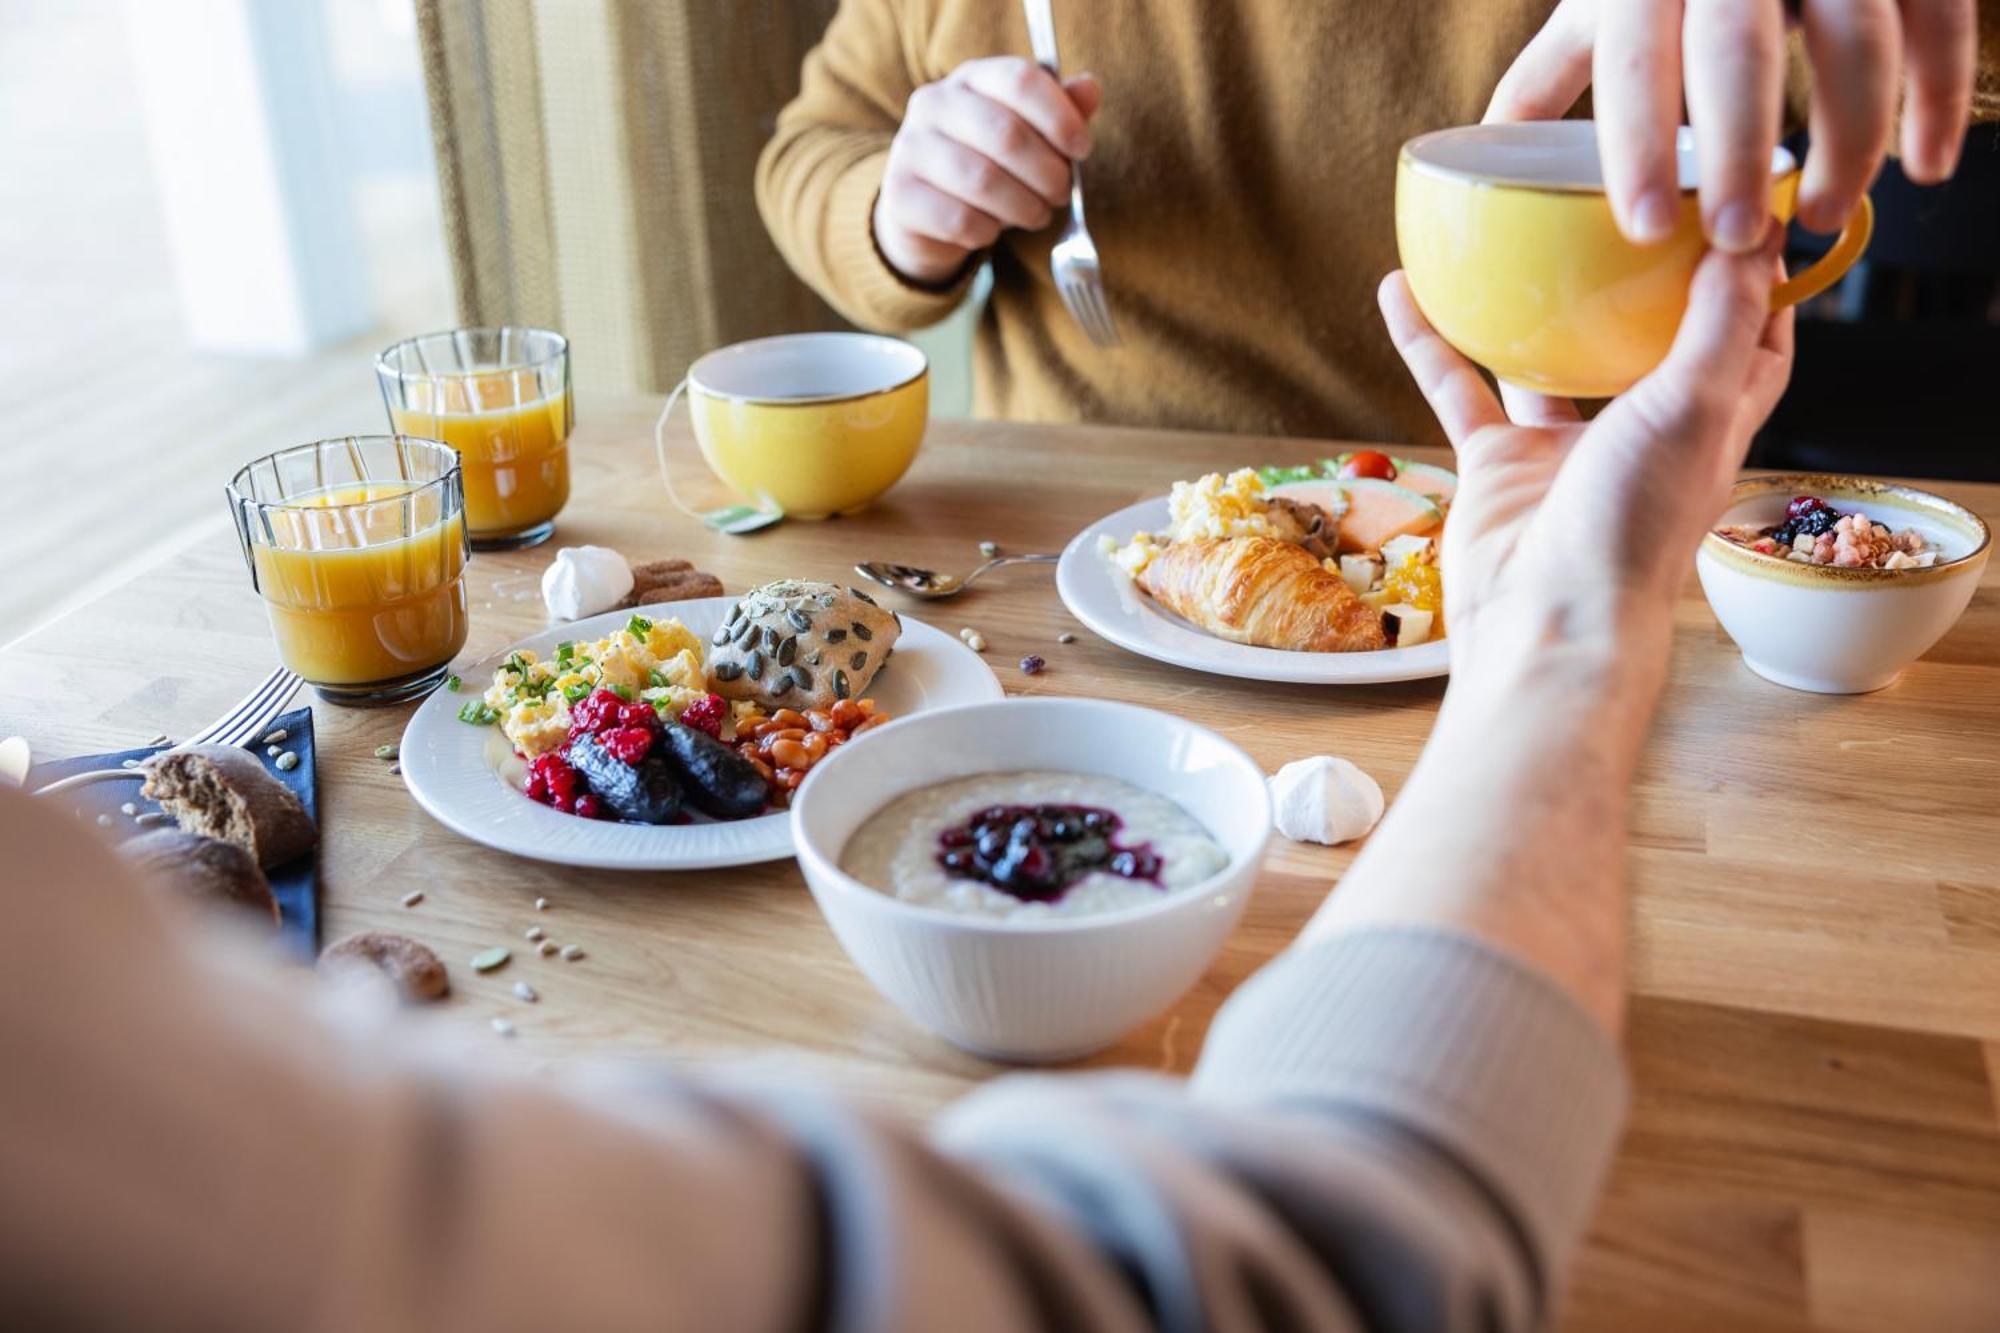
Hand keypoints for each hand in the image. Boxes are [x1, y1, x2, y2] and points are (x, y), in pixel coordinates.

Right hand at [874, 58, 1101, 284]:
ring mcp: (910, 147)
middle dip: (1047, 172)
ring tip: (1037, 215)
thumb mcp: (1027, 133)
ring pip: (983, 181)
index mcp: (971, 78)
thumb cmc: (987, 164)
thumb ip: (1059, 111)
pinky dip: (988, 232)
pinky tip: (993, 229)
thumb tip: (1090, 90)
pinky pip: (959, 220)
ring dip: (1024, 206)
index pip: (1020, 80)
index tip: (1082, 150)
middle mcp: (933, 103)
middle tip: (1061, 193)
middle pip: (1006, 134)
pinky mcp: (899, 195)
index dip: (1060, 117)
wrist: (924, 212)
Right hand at [1376, 233, 1793, 682]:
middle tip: (1621, 199)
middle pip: (1646, 339)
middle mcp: (1643, 431)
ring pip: (1545, 358)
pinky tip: (1402, 290)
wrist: (1547, 621)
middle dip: (1638, 277)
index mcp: (1710, 421)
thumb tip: (1756, 231)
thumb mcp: (1696, 404)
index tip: (1737, 206)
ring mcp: (1566, 448)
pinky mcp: (1498, 465)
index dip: (1753, 277)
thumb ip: (1722, 318)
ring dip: (1526, 304)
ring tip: (1509, 235)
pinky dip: (1430, 342)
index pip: (1749, 338)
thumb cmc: (1635, 528)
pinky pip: (1459, 389)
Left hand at [1488, 0, 1976, 247]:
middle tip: (1732, 238)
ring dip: (1850, 136)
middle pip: (1740, 51)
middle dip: (1739, 150)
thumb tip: (1478, 161)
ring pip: (1858, 37)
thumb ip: (1548, 79)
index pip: (1635, 57)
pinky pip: (1939, 21)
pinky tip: (1923, 170)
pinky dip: (1938, 99)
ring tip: (1822, 218)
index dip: (1636, 142)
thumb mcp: (1599, 9)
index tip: (1639, 226)